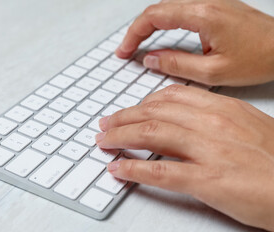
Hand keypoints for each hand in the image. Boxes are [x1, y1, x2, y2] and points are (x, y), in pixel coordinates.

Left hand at [95, 85, 273, 231]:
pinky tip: (118, 168)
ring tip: (103, 142)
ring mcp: (208, 151)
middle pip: (154, 113)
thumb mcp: (245, 125)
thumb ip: (213, 118)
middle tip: (106, 125)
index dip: (142, 103)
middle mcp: (212, 124)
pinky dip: (134, 168)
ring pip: (152, 134)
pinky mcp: (207, 180)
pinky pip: (160, 171)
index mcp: (222, 108)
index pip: (171, 96)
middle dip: (123, 118)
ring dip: (121, 137)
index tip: (128, 110)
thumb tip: (184, 120)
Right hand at [116, 0, 273, 85]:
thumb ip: (177, 64)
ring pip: (168, 7)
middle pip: (157, 9)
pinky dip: (164, 23)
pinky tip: (161, 36)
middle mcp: (205, 2)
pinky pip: (181, 10)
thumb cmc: (260, 58)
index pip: (154, 17)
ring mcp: (211, 2)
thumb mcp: (213, 71)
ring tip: (138, 45)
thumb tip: (151, 59)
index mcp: (203, 15)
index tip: (124, 51)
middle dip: (137, 30)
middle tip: (127, 50)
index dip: (133, 34)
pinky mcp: (215, 7)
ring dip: (149, 25)